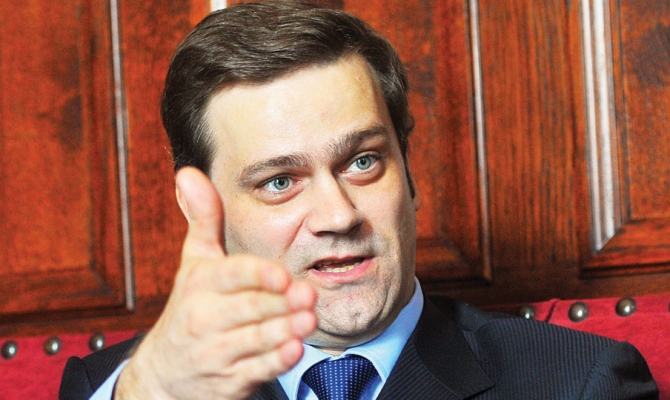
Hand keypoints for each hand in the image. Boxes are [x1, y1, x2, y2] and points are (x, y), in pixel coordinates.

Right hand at [115, 167, 317, 399]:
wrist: (165, 374)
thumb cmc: (191, 307)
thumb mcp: (194, 263)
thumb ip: (202, 219)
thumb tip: (189, 172)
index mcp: (201, 284)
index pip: (230, 275)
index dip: (256, 275)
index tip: (281, 275)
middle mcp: (205, 318)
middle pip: (248, 308)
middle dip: (280, 302)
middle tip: (309, 294)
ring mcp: (217, 352)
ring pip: (254, 340)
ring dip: (283, 330)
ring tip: (309, 320)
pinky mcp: (229, 380)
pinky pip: (256, 370)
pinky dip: (275, 362)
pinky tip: (295, 351)